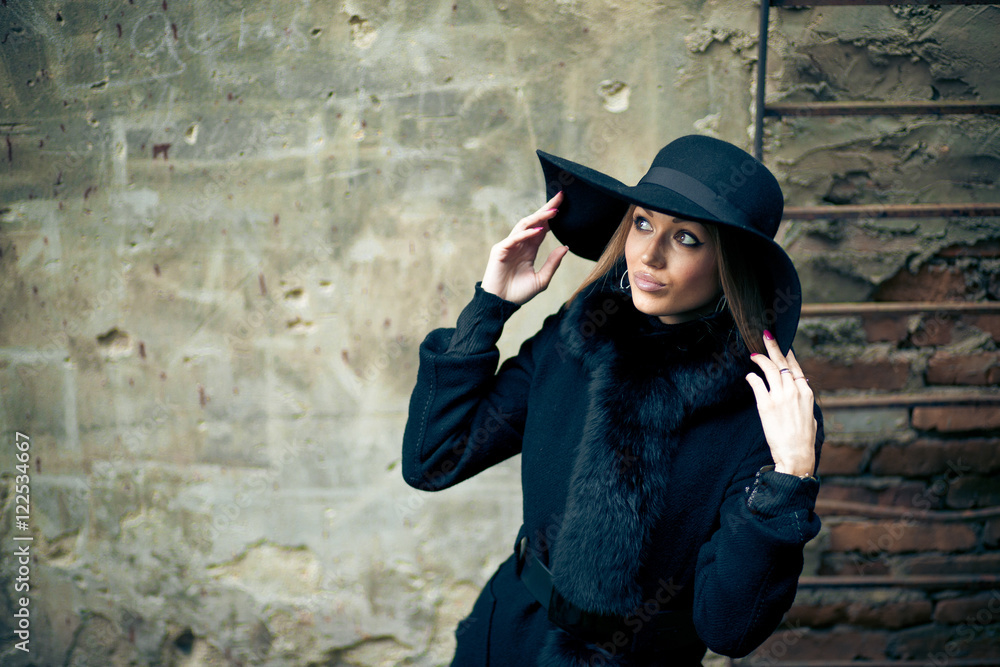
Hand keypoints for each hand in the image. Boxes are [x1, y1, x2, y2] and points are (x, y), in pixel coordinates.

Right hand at [480, 191, 569, 304]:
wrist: (501, 304)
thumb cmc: (519, 294)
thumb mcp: (541, 280)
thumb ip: (553, 264)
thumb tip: (565, 248)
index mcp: (529, 249)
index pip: (542, 228)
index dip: (551, 216)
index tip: (564, 204)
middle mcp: (519, 244)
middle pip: (534, 221)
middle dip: (547, 208)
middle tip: (561, 196)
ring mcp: (509, 245)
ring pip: (524, 225)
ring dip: (539, 217)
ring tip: (553, 210)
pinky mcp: (500, 251)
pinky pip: (514, 238)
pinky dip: (526, 233)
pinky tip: (539, 229)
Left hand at [746, 332, 816, 477]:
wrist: (797, 455)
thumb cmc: (804, 439)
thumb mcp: (810, 415)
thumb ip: (803, 400)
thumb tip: (799, 389)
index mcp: (806, 393)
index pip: (795, 367)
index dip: (788, 353)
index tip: (782, 343)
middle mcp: (794, 391)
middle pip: (782, 362)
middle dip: (774, 346)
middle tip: (766, 334)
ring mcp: (780, 397)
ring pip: (769, 369)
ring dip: (760, 359)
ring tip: (754, 354)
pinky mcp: (766, 405)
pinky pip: (757, 384)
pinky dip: (752, 377)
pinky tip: (749, 375)